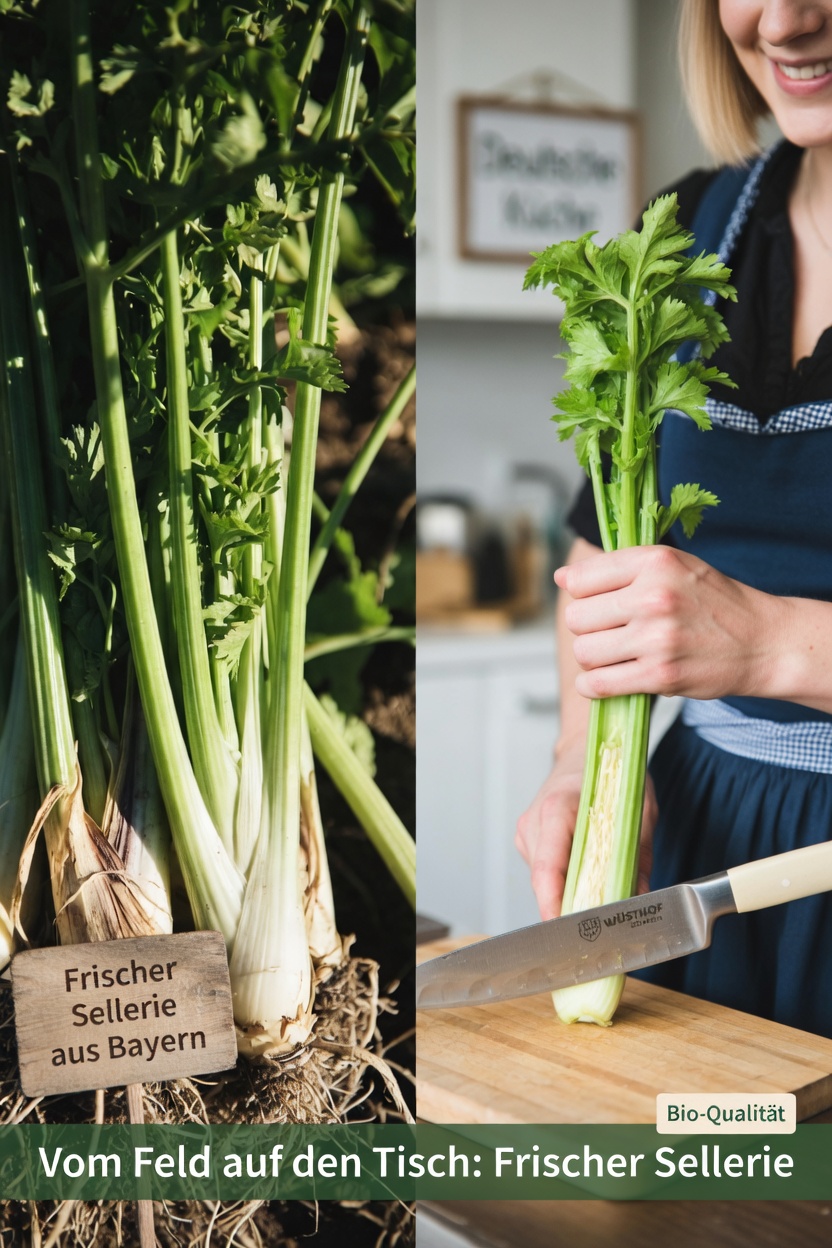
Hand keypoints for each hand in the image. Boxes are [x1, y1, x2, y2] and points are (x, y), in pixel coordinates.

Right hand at [516, 738, 657, 919]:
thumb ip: (638, 856)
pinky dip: (565, 883)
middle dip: (571, 907)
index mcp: (557, 809)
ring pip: (545, 882)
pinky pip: (546, 874)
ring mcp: (528, 833)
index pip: (548, 869)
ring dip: (570, 895)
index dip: (555, 904)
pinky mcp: (530, 842)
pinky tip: (586, 878)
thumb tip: (639, 897)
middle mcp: (535, 822)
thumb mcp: (639, 810)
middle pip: (546, 882)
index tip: (569, 930)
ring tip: (599, 899)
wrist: (586, 748)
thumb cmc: (611, 771)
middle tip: (601, 927)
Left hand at [555, 545, 782, 701]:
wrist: (762, 641)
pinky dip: (593, 685)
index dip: (581, 594)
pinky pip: (600, 683)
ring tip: (610, 656)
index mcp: (654, 562)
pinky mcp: (661, 675)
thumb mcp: (673, 567)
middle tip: (608, 633)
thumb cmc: (713, 603)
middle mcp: (654, 596)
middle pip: (577, 617)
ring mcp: (657, 637)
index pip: (581, 579)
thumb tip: (562, 578)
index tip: (596, 603)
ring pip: (585, 651)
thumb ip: (619, 569)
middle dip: (586, 628)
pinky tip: (603, 680)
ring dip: (591, 658)